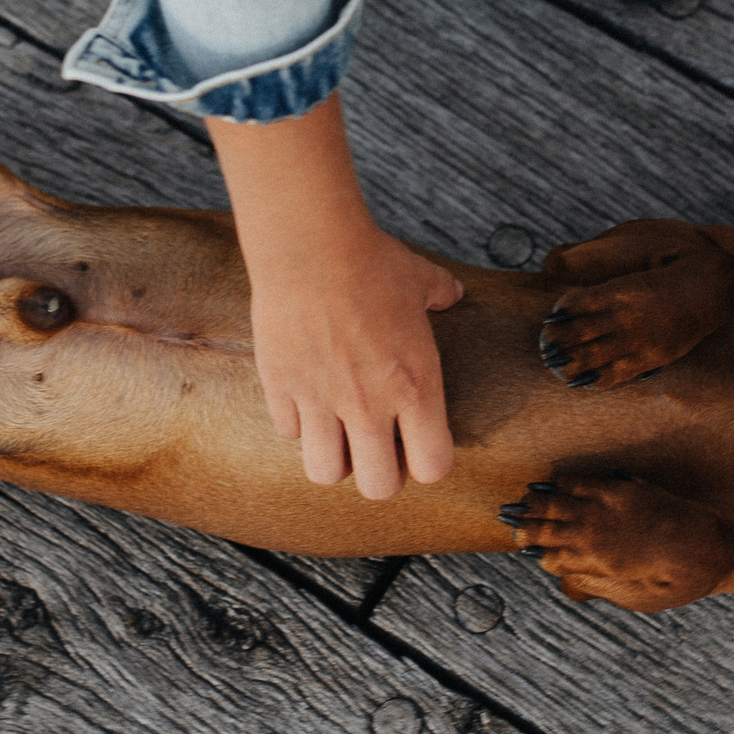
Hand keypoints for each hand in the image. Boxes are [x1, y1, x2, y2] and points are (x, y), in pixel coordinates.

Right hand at [210, 95, 463, 497]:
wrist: (311, 244)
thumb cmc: (370, 260)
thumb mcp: (421, 279)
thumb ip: (441, 294)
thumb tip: (452, 294)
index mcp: (415, 386)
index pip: (433, 467)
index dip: (427, 463)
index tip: (419, 443)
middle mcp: (369, 404)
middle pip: (379, 488)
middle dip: (379, 473)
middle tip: (376, 445)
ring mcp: (321, 400)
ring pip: (325, 473)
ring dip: (333, 458)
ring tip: (337, 431)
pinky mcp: (280, 387)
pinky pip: (287, 432)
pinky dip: (296, 422)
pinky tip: (304, 395)